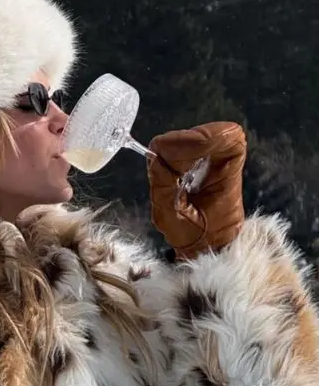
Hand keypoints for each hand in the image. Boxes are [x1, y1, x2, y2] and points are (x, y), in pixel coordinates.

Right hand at [147, 121, 246, 260]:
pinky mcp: (207, 165)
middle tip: (164, 163)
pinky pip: (194, 146)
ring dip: (180, 148)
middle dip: (185, 143)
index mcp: (228, 180)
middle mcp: (228, 167)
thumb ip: (163, 188)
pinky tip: (170, 171)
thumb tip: (155, 156)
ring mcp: (219, 165)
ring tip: (167, 171)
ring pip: (204, 136)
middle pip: (215, 133)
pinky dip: (177, 152)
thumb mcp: (171, 220)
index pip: (229, 140)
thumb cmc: (194, 240)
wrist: (207, 253)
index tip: (173, 153)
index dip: (202, 138)